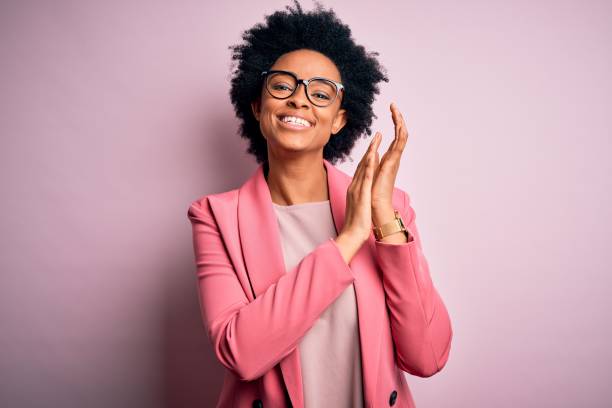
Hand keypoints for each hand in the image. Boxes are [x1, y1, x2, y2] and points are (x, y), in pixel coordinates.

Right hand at [338, 131, 381, 244]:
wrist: (352, 234)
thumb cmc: (356, 224)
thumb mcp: (359, 207)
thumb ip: (360, 199)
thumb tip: (364, 195)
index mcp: (355, 190)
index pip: (362, 170)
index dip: (367, 157)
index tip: (373, 146)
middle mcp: (354, 186)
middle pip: (362, 164)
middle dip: (369, 149)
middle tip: (376, 135)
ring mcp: (357, 189)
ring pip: (364, 166)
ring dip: (370, 151)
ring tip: (376, 138)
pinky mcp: (361, 194)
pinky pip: (366, 176)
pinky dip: (369, 164)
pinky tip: (373, 155)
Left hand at [371, 102, 408, 224]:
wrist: (376, 208)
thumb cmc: (373, 194)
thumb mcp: (370, 173)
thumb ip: (373, 162)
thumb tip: (372, 154)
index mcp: (389, 160)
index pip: (394, 138)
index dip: (394, 124)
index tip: (392, 111)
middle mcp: (394, 159)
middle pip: (400, 134)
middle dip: (398, 119)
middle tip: (394, 105)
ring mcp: (394, 161)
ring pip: (401, 137)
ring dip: (399, 122)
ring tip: (396, 109)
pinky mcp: (392, 165)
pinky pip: (398, 146)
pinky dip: (398, 134)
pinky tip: (397, 124)